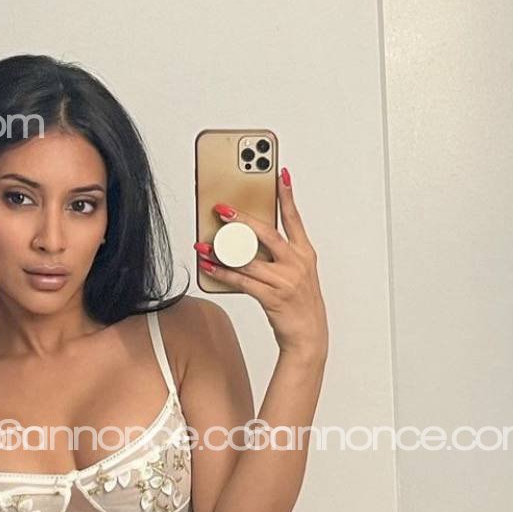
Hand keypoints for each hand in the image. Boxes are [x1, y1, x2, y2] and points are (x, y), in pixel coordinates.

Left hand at [196, 169, 327, 358]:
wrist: (309, 336)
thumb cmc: (299, 303)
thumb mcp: (297, 274)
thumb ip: (278, 254)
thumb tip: (247, 239)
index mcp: (304, 253)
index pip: (294, 218)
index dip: (287, 196)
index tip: (280, 175)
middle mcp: (296, 263)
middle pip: (266, 233)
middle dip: (242, 219)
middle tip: (222, 208)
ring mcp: (285, 280)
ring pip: (248, 259)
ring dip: (222, 251)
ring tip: (203, 244)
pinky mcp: (272, 297)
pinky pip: (242, 281)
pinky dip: (222, 273)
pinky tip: (209, 266)